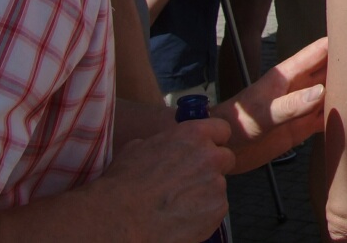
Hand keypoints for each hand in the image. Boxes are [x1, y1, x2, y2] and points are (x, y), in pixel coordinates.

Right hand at [106, 118, 232, 242]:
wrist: (120, 217)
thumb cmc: (123, 183)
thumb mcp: (138, 148)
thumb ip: (164, 143)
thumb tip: (165, 146)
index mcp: (194, 135)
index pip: (222, 130)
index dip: (213, 141)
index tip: (206, 150)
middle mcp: (210, 156)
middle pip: (225, 158)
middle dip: (212, 168)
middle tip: (190, 181)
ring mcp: (216, 184)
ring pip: (218, 186)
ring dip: (204, 192)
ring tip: (177, 203)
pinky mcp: (217, 209)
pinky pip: (215, 209)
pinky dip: (203, 214)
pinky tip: (181, 217)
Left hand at [211, 36, 326, 172]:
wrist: (221, 150)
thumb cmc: (236, 124)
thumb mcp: (263, 113)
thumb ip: (291, 104)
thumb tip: (322, 92)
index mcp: (289, 75)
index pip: (319, 51)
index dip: (339, 41)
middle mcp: (299, 88)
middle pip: (330, 71)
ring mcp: (301, 108)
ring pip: (331, 95)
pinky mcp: (300, 129)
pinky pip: (325, 120)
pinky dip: (339, 119)